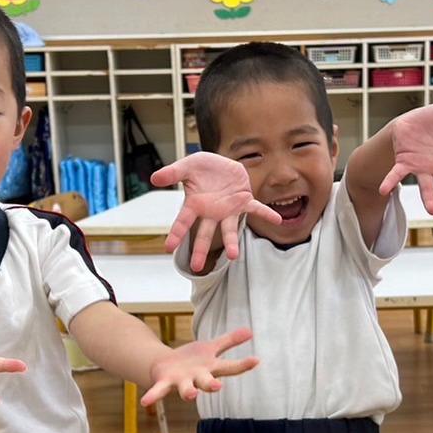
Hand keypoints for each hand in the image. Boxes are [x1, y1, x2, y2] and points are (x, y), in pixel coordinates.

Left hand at [142, 327, 258, 405]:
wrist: (166, 367)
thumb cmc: (192, 360)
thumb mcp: (210, 348)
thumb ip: (229, 341)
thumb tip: (250, 331)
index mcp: (210, 369)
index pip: (229, 366)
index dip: (243, 364)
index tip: (256, 360)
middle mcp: (198, 378)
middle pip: (207, 382)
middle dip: (211, 384)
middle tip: (217, 386)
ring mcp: (182, 382)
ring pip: (187, 389)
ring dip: (189, 392)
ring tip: (191, 395)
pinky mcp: (165, 382)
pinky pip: (159, 391)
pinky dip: (153, 397)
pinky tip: (146, 402)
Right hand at [152, 152, 282, 271]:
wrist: (221, 164)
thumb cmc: (201, 168)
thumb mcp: (186, 166)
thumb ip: (173, 173)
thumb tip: (154, 178)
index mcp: (195, 204)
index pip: (183, 222)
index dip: (176, 234)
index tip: (168, 249)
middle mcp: (211, 212)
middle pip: (204, 234)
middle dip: (200, 250)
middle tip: (197, 268)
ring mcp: (228, 209)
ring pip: (229, 229)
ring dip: (232, 243)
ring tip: (234, 257)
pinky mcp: (244, 201)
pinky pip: (256, 209)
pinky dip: (266, 214)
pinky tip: (278, 219)